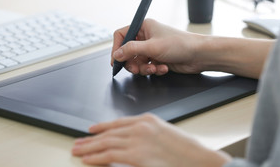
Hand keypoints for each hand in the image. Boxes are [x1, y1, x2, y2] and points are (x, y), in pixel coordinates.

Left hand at [72, 113, 230, 166]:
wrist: (200, 160)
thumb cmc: (187, 151)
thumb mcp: (164, 133)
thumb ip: (145, 133)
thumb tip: (129, 141)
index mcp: (148, 119)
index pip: (118, 122)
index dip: (102, 126)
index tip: (91, 130)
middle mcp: (141, 127)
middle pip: (109, 132)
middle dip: (91, 138)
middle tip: (78, 142)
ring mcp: (138, 140)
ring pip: (106, 143)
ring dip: (90, 147)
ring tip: (78, 150)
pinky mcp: (137, 156)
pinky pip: (110, 155)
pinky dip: (97, 157)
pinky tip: (88, 159)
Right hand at [111, 19, 204, 75]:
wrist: (199, 55)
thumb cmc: (180, 44)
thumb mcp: (152, 47)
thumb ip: (131, 50)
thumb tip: (116, 54)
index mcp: (144, 27)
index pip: (122, 35)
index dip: (117, 48)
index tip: (116, 60)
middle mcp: (146, 37)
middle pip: (128, 51)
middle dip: (132, 62)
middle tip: (136, 69)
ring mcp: (152, 49)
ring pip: (137, 62)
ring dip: (144, 68)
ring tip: (153, 68)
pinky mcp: (158, 59)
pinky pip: (147, 67)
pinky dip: (153, 70)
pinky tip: (163, 68)